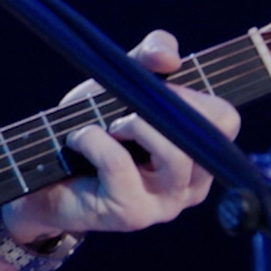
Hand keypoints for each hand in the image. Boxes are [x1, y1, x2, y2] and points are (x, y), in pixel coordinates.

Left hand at [5, 30, 241, 242]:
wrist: (45, 178)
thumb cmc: (93, 130)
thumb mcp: (121, 83)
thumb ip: (149, 56)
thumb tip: (168, 56)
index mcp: (200, 155)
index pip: (225, 119)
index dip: (191, 95)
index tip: (155, 91)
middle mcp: (192, 185)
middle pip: (205, 136)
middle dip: (161, 108)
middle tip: (126, 109)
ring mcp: (165, 204)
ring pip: (173, 155)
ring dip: (132, 126)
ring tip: (107, 127)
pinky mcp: (132, 214)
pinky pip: (121, 165)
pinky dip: (94, 140)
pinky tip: (80, 140)